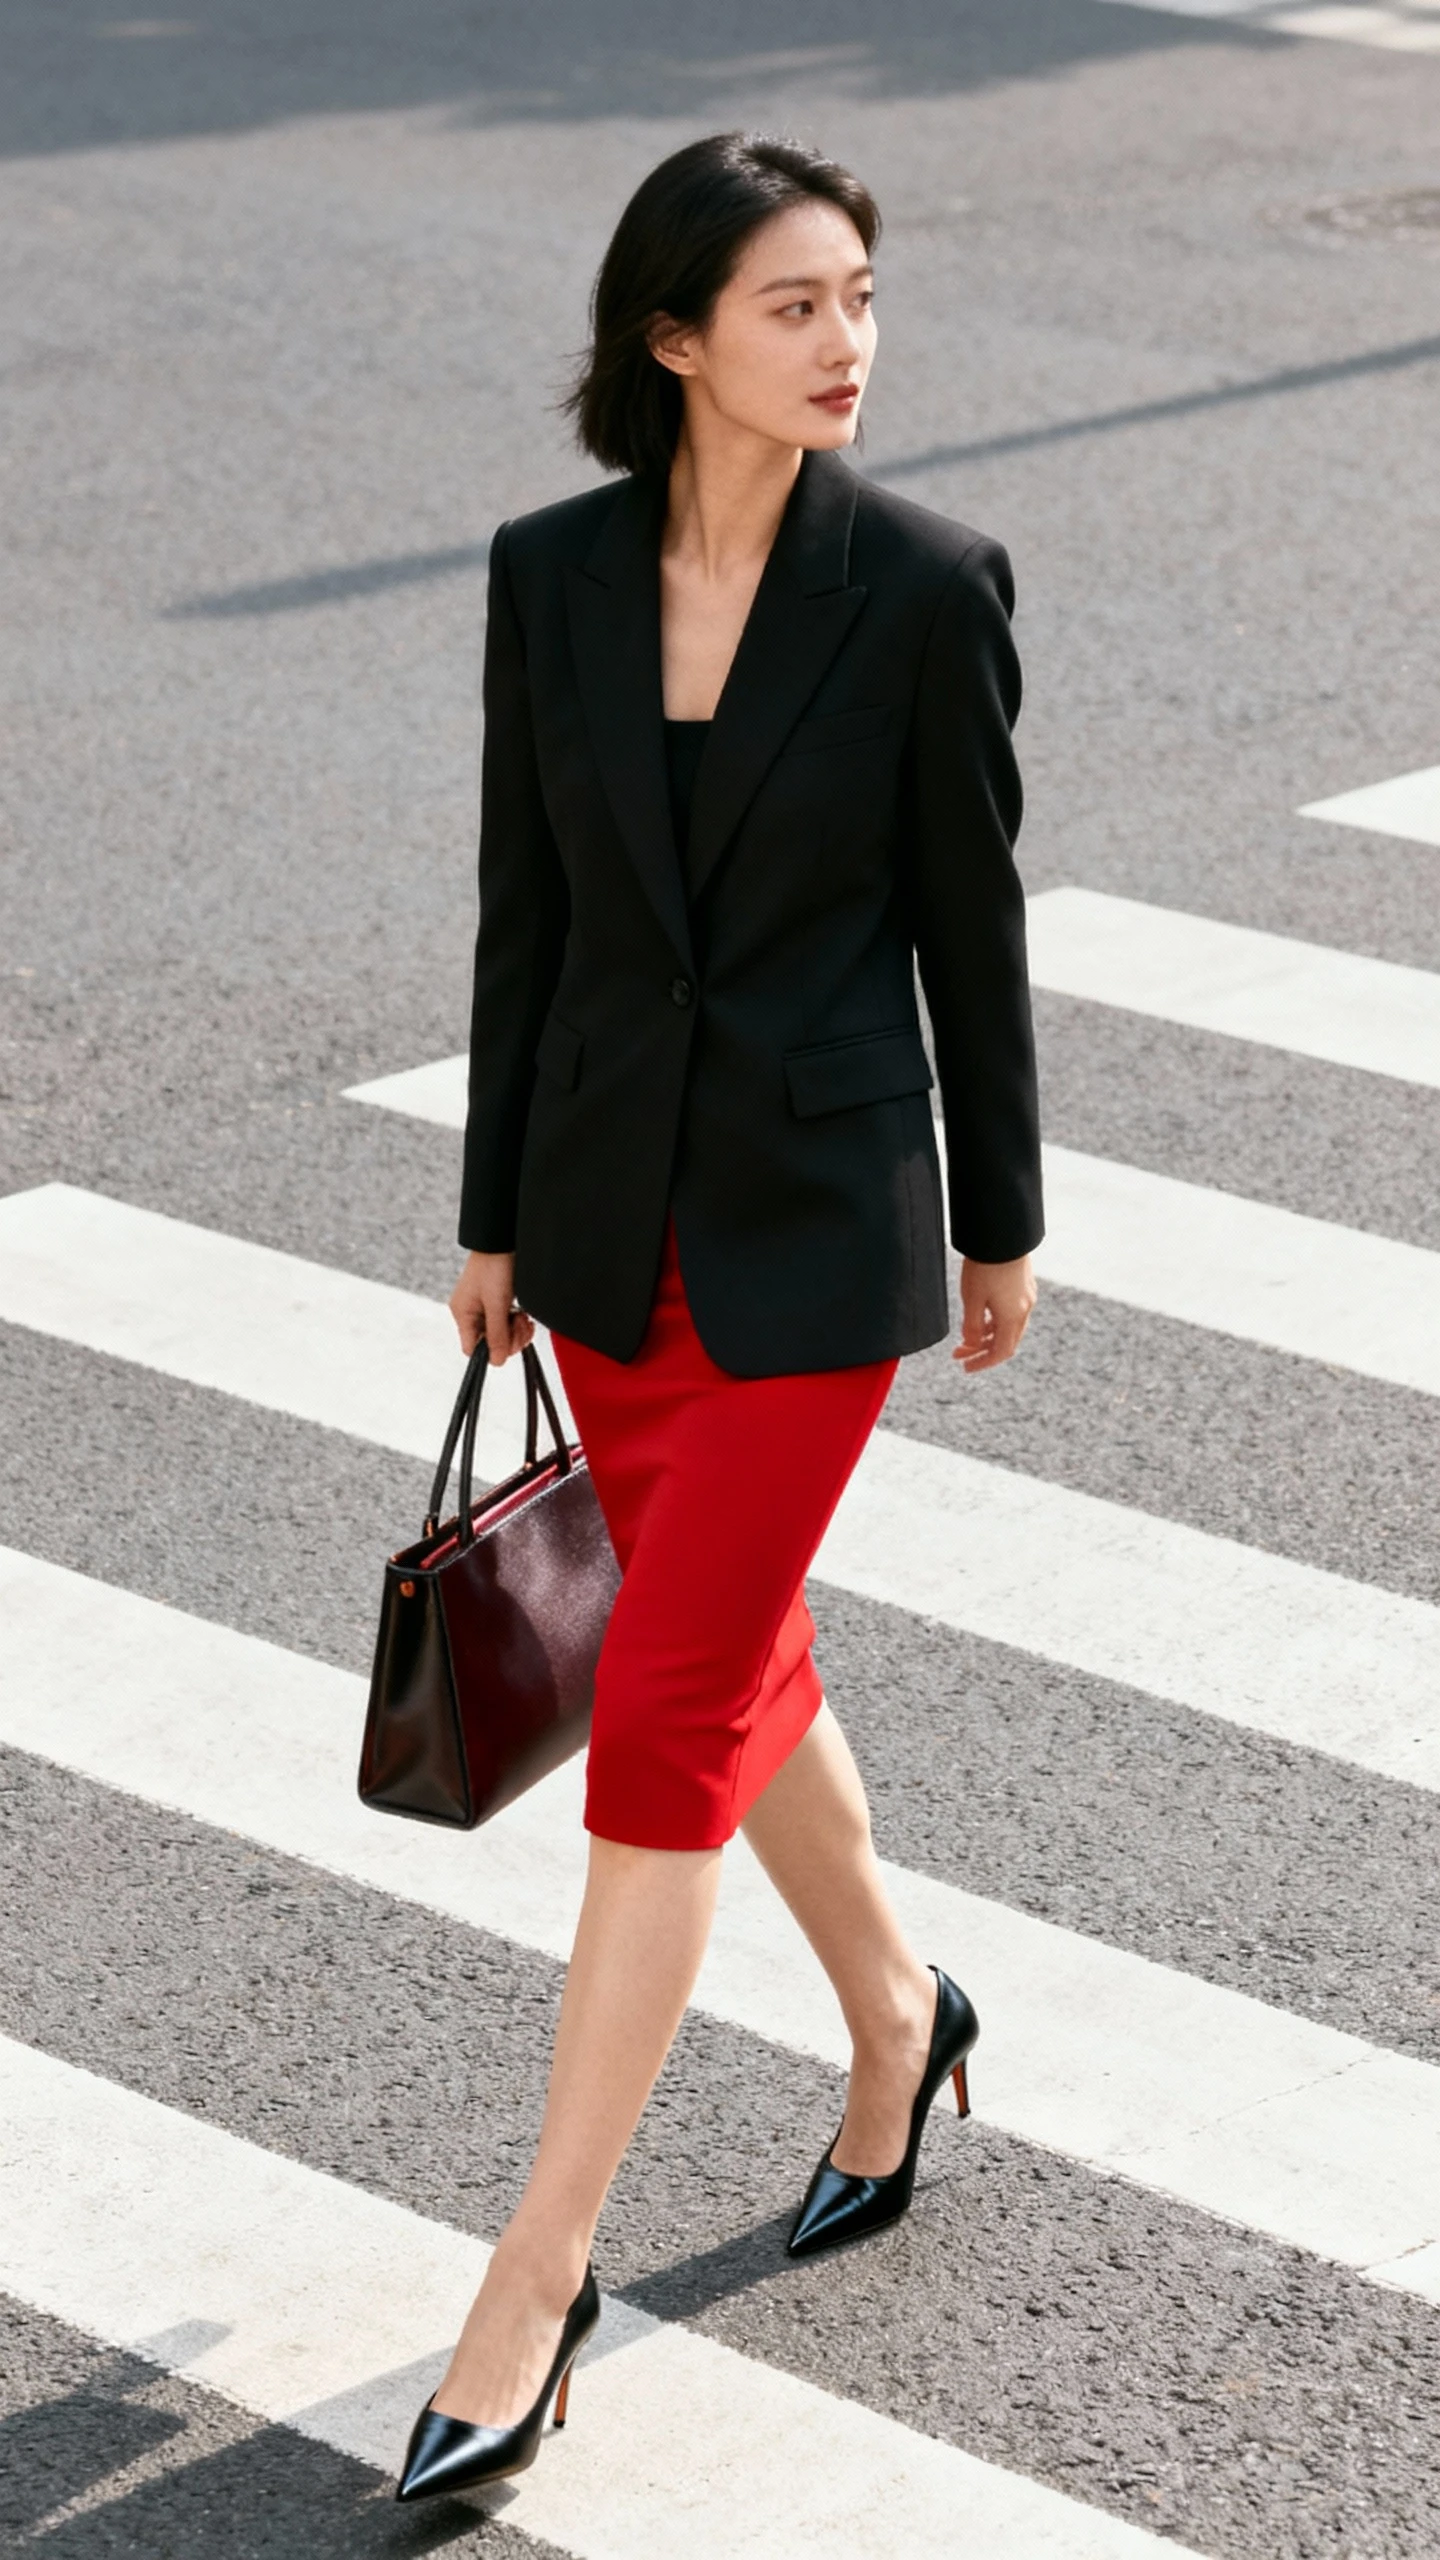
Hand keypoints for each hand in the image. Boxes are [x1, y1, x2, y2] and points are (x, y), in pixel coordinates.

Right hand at [448, 1250, 535, 1365]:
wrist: (503, 1239)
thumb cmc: (494, 1265)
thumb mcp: (497, 1303)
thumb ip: (497, 1334)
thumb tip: (496, 1360)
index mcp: (463, 1314)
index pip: (472, 1349)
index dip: (492, 1350)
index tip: (508, 1340)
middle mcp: (470, 1312)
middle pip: (489, 1343)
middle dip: (509, 1338)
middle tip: (520, 1324)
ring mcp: (483, 1307)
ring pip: (500, 1333)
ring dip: (515, 1330)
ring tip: (523, 1317)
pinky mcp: (496, 1301)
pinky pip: (506, 1321)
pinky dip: (516, 1321)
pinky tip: (522, 1313)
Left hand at [953, 1253, 1035, 1372]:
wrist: (1002, 1234)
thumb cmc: (985, 1265)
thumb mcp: (972, 1299)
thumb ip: (971, 1326)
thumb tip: (970, 1344)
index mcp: (1012, 1317)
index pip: (1000, 1352)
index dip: (982, 1363)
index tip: (965, 1366)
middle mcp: (1024, 1310)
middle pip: (1006, 1342)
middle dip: (982, 1350)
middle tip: (960, 1353)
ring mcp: (1027, 1297)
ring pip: (1009, 1327)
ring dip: (988, 1335)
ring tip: (967, 1335)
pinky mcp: (1025, 1285)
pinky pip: (1012, 1312)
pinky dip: (996, 1320)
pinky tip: (982, 1315)